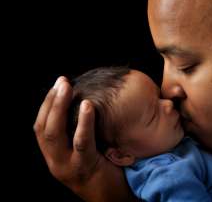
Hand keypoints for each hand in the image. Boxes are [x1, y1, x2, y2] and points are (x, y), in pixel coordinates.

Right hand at [34, 77, 134, 201]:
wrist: (112, 199)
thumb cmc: (102, 171)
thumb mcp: (85, 152)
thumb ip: (78, 134)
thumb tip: (84, 103)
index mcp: (54, 156)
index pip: (41, 127)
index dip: (46, 105)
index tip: (56, 85)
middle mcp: (55, 162)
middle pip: (44, 128)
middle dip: (51, 102)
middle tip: (61, 81)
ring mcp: (67, 166)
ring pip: (55, 134)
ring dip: (59, 108)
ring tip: (67, 87)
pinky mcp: (85, 167)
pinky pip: (81, 143)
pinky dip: (83, 123)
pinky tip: (87, 105)